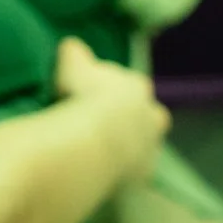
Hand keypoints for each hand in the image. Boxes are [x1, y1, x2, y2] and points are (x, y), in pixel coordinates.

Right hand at [52, 37, 169, 185]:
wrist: (92, 140)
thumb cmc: (82, 95)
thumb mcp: (72, 64)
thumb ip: (74, 53)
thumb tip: (71, 46)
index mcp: (137, 86)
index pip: (130, 85)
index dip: (112, 90)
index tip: (92, 96)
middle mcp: (152, 117)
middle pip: (147, 117)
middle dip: (131, 120)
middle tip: (102, 125)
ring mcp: (149, 149)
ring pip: (142, 147)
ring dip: (126, 147)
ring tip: (97, 151)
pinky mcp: (140, 177)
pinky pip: (131, 174)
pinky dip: (118, 172)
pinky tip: (96, 172)